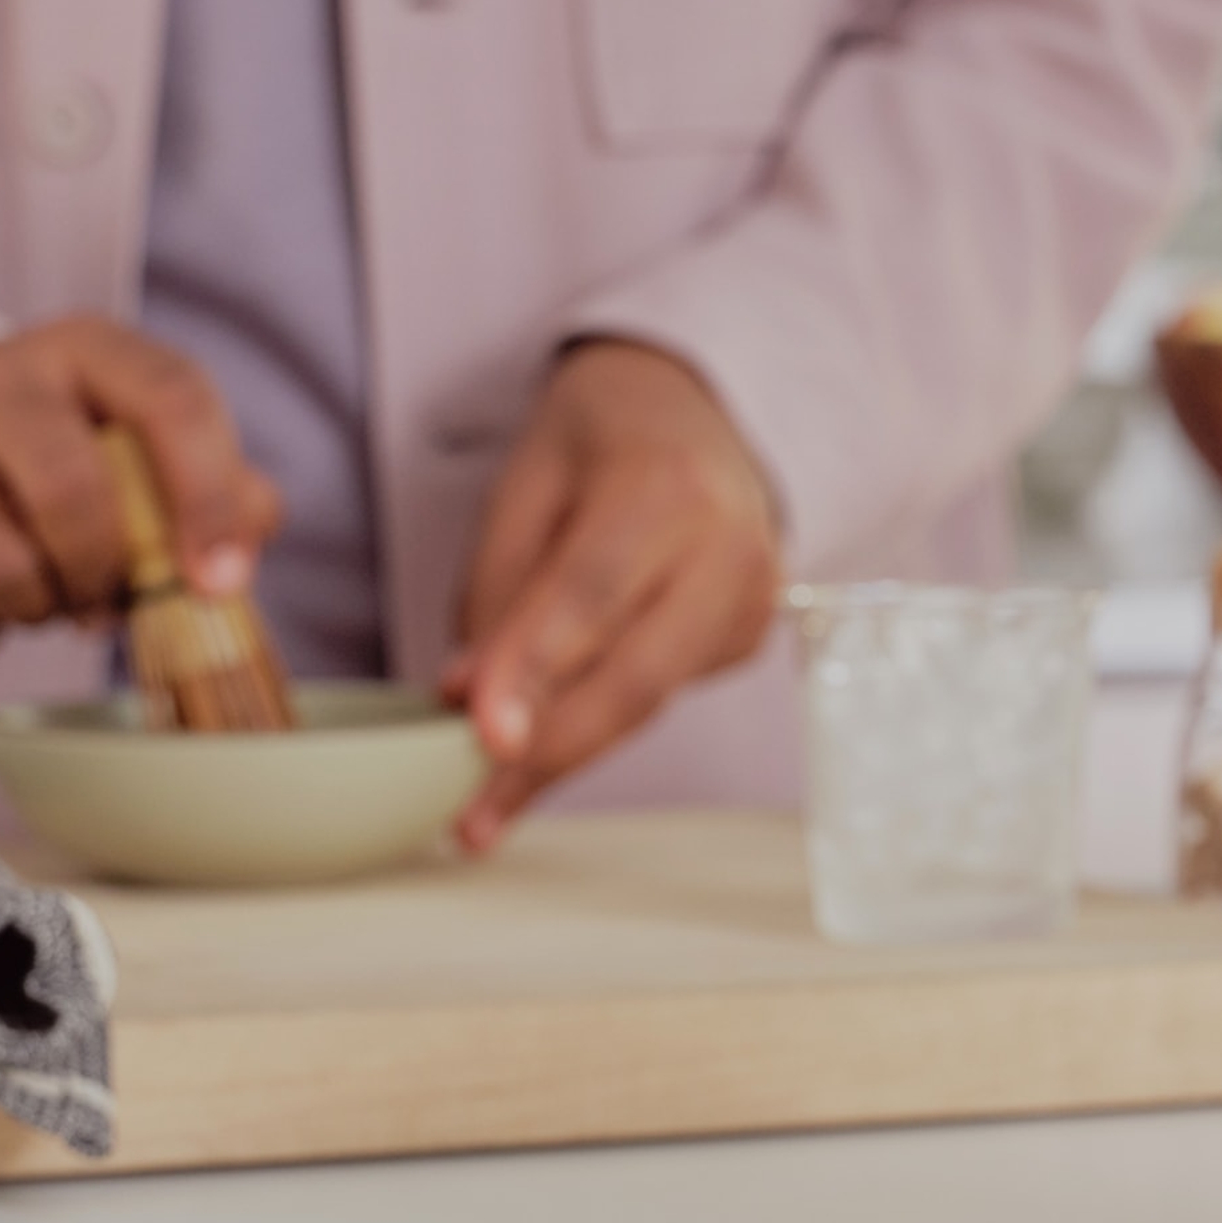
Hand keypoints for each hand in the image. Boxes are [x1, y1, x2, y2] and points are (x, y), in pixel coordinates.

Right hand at [0, 316, 279, 649]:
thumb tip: (252, 534)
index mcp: (91, 350)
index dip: (208, 497)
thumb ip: (216, 481)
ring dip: (37, 612)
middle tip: (102, 599)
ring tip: (41, 595)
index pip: (173, 400)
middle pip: (73, 497)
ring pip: (1, 567)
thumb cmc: (50, 444)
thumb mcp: (131, 436)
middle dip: (102, 576)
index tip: (217, 581)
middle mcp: (0, 376)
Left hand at [444, 341, 782, 849]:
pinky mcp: (749, 637)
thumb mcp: (523, 485)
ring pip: (650, 703)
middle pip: (636, 675)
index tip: (482, 737)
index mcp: (665, 485)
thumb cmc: (595, 443)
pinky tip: (549, 736)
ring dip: (564, 756)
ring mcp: (752, 598)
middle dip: (549, 751)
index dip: (536, 672)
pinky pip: (662, 696)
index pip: (591, 594)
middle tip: (472, 812)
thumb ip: (498, 589)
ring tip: (486, 805)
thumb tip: (468, 699)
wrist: (689, 410)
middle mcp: (729, 545)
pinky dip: (598, 724)